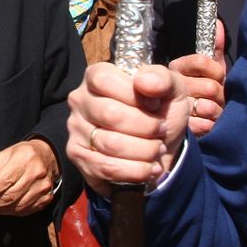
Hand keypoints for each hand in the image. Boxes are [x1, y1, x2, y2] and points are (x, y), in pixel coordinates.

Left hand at [0, 138, 57, 215]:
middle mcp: (36, 173)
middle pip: (10, 196)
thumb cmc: (22, 155)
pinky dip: (10, 212)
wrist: (48, 156)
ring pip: (17, 206)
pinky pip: (25, 210)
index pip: (5, 180)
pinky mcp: (46, 198)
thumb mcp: (4, 155)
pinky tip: (0, 209)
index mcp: (24, 159)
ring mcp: (43, 187)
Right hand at [66, 63, 191, 197]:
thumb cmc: (161, 109)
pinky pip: (105, 168)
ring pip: (110, 144)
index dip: (135, 96)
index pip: (106, 81)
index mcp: (96, 75)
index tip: (155, 105)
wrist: (161, 142)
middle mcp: (80, 100)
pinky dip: (135, 171)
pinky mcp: (78, 155)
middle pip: (110, 115)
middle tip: (162, 131)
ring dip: (144, 151)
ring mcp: (75, 128)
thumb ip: (162, 78)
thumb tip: (144, 82)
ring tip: (158, 149)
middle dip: (146, 127)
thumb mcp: (171, 88)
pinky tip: (150, 168)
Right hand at [167, 39, 226, 136]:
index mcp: (177, 68)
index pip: (202, 61)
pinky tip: (207, 126)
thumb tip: (218, 24)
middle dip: (219, 95)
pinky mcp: (175, 129)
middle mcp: (170, 86)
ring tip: (213, 114)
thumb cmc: (206, 96)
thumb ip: (214, 48)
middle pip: (209, 86)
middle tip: (218, 99)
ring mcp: (171, 108)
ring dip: (215, 112)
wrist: (195, 125)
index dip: (216, 71)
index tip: (219, 77)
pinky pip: (200, 125)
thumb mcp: (212, 71)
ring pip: (206, 106)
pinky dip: (209, 127)